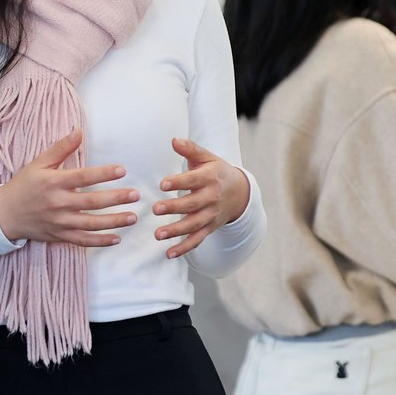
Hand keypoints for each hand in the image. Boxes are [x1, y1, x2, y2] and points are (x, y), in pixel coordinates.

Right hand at [0, 128, 139, 246]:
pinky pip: (82, 240)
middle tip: (135, 195)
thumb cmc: (24, 185)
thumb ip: (60, 148)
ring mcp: (59, 222)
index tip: (122, 170)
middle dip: (115, 199)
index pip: (82, 177)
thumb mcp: (39, 163)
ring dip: (113, 221)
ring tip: (132, 217)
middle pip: (91, 202)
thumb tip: (79, 131)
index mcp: (53, 183)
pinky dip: (99, 241)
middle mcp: (58, 203)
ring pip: (90, 224)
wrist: (5, 213)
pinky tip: (117, 238)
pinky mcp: (59, 236)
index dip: (103, 174)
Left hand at [154, 138, 250, 259]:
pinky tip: (169, 254)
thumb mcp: (206, 157)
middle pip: (192, 204)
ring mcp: (211, 214)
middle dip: (174, 208)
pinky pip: (197, 239)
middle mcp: (212, 197)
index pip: (193, 180)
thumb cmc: (216, 171)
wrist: (240, 192)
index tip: (162, 183)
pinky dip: (185, 248)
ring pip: (194, 224)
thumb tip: (173, 140)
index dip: (178, 182)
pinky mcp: (210, 227)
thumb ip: (189, 148)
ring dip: (176, 231)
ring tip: (158, 235)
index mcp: (210, 177)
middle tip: (156, 209)